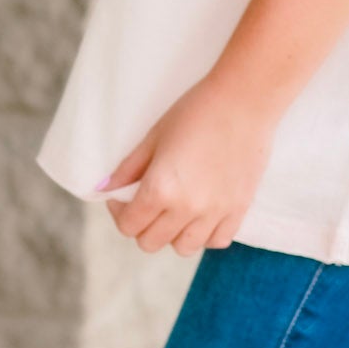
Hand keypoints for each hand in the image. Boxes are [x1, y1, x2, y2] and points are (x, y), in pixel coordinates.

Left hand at [98, 76, 274, 254]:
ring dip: (173, 233)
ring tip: (176, 210)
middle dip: (143, 224)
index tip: (123, 197)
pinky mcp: (239, 209)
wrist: (245, 100)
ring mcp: (216, 212)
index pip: (129, 226)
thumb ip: (128, 168)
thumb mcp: (155, 136)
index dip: (119, 212)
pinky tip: (202, 214)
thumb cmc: (196, 110)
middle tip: (147, 202)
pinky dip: (205, 233)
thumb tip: (104, 188)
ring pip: (184, 247)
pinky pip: (217, 240)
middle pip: (151, 242)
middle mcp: (187, 208)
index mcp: (160, 189)